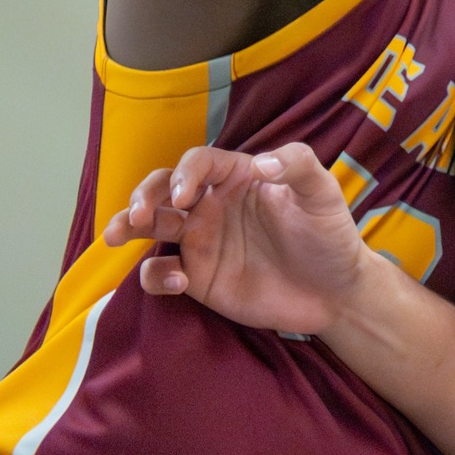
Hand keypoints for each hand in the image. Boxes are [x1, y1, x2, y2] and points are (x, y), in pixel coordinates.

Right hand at [102, 144, 369, 336]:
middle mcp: (212, 206)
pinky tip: (178, 282)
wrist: (337, 291)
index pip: (198, 163)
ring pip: (150, 226)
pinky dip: (156, 276)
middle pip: (161, 189)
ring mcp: (202, 241)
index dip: (185, 174)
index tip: (186, 196)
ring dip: (126, 226)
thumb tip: (260, 162)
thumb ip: (297, 166)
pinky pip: (160, 273)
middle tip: (138, 215)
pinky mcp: (198, 277)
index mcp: (238, 178)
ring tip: (118, 236)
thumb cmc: (330, 235)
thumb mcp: (323, 194)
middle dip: (142, 196)